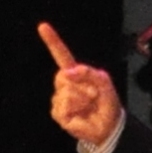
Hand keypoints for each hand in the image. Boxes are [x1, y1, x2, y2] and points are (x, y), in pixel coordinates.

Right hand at [38, 22, 121, 146]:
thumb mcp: (104, 82)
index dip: (52, 41)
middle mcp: (66, 84)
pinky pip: (64, 106)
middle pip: (62, 75)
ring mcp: (60, 99)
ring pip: (65, 92)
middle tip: (93, 94)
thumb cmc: (107, 102)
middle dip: (81, 84)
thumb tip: (68, 72)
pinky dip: (76, 110)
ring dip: (81, 99)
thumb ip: (89, 72)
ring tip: (88, 105)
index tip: (42, 26)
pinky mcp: (58, 113)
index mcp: (76, 73)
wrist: (109, 126)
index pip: (61, 55)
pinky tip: (80, 114)